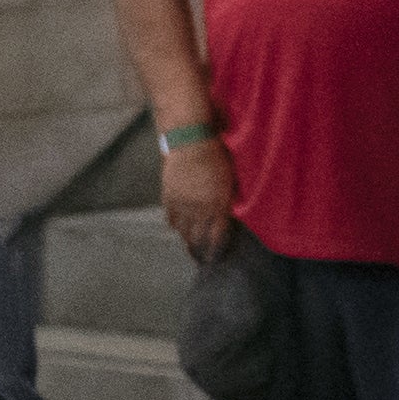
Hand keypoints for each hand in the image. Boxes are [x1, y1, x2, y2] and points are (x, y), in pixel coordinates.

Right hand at [157, 132, 235, 258]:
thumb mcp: (230, 181)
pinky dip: (173, 223)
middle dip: (200, 250)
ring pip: (182, 229)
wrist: (191, 141)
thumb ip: (228, 201)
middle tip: (200, 258)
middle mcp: (199, 208)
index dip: (217, 249)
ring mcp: (182, 202)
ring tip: (188, 245)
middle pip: (198, 237)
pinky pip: (169, 216)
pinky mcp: (169, 195)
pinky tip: (175, 227)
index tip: (216, 258)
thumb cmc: (217, 157)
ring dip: (186, 238)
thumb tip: (227, 217)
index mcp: (218, 205)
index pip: (218, 235)